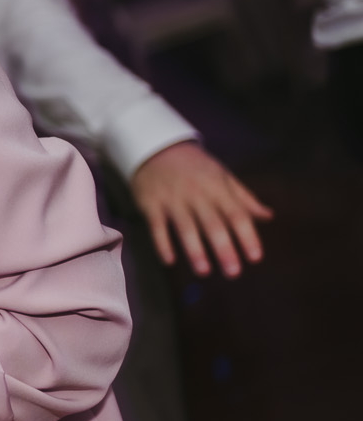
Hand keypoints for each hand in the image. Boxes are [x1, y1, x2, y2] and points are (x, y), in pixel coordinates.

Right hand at [129, 141, 271, 276]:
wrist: (156, 147)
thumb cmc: (195, 167)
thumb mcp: (223, 176)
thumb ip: (244, 199)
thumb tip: (269, 217)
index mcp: (218, 189)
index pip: (237, 215)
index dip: (247, 236)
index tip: (255, 258)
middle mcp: (197, 195)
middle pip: (213, 225)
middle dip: (224, 249)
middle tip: (233, 273)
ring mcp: (173, 200)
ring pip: (185, 228)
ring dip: (195, 251)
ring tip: (204, 271)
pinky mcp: (151, 204)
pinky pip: (157, 227)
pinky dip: (162, 244)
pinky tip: (169, 261)